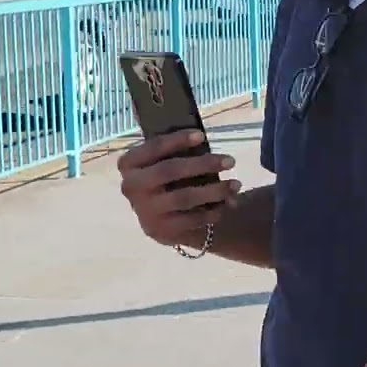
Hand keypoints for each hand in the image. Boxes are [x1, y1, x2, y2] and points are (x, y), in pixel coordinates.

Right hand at [117, 130, 239, 246]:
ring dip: (215, 190)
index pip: (152, 147)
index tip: (201, 135)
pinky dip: (214, 210)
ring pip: (184, 197)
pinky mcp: (160, 230)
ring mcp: (144, 211)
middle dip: (203, 164)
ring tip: (237, 184)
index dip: (176, 140)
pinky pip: (191, 219)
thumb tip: (202, 140)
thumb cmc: (171, 179)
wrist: (165, 218)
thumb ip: (179, 151)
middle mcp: (131, 187)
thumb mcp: (167, 162)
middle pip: (170, 170)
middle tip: (231, 161)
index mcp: (129, 164)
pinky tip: (229, 202)